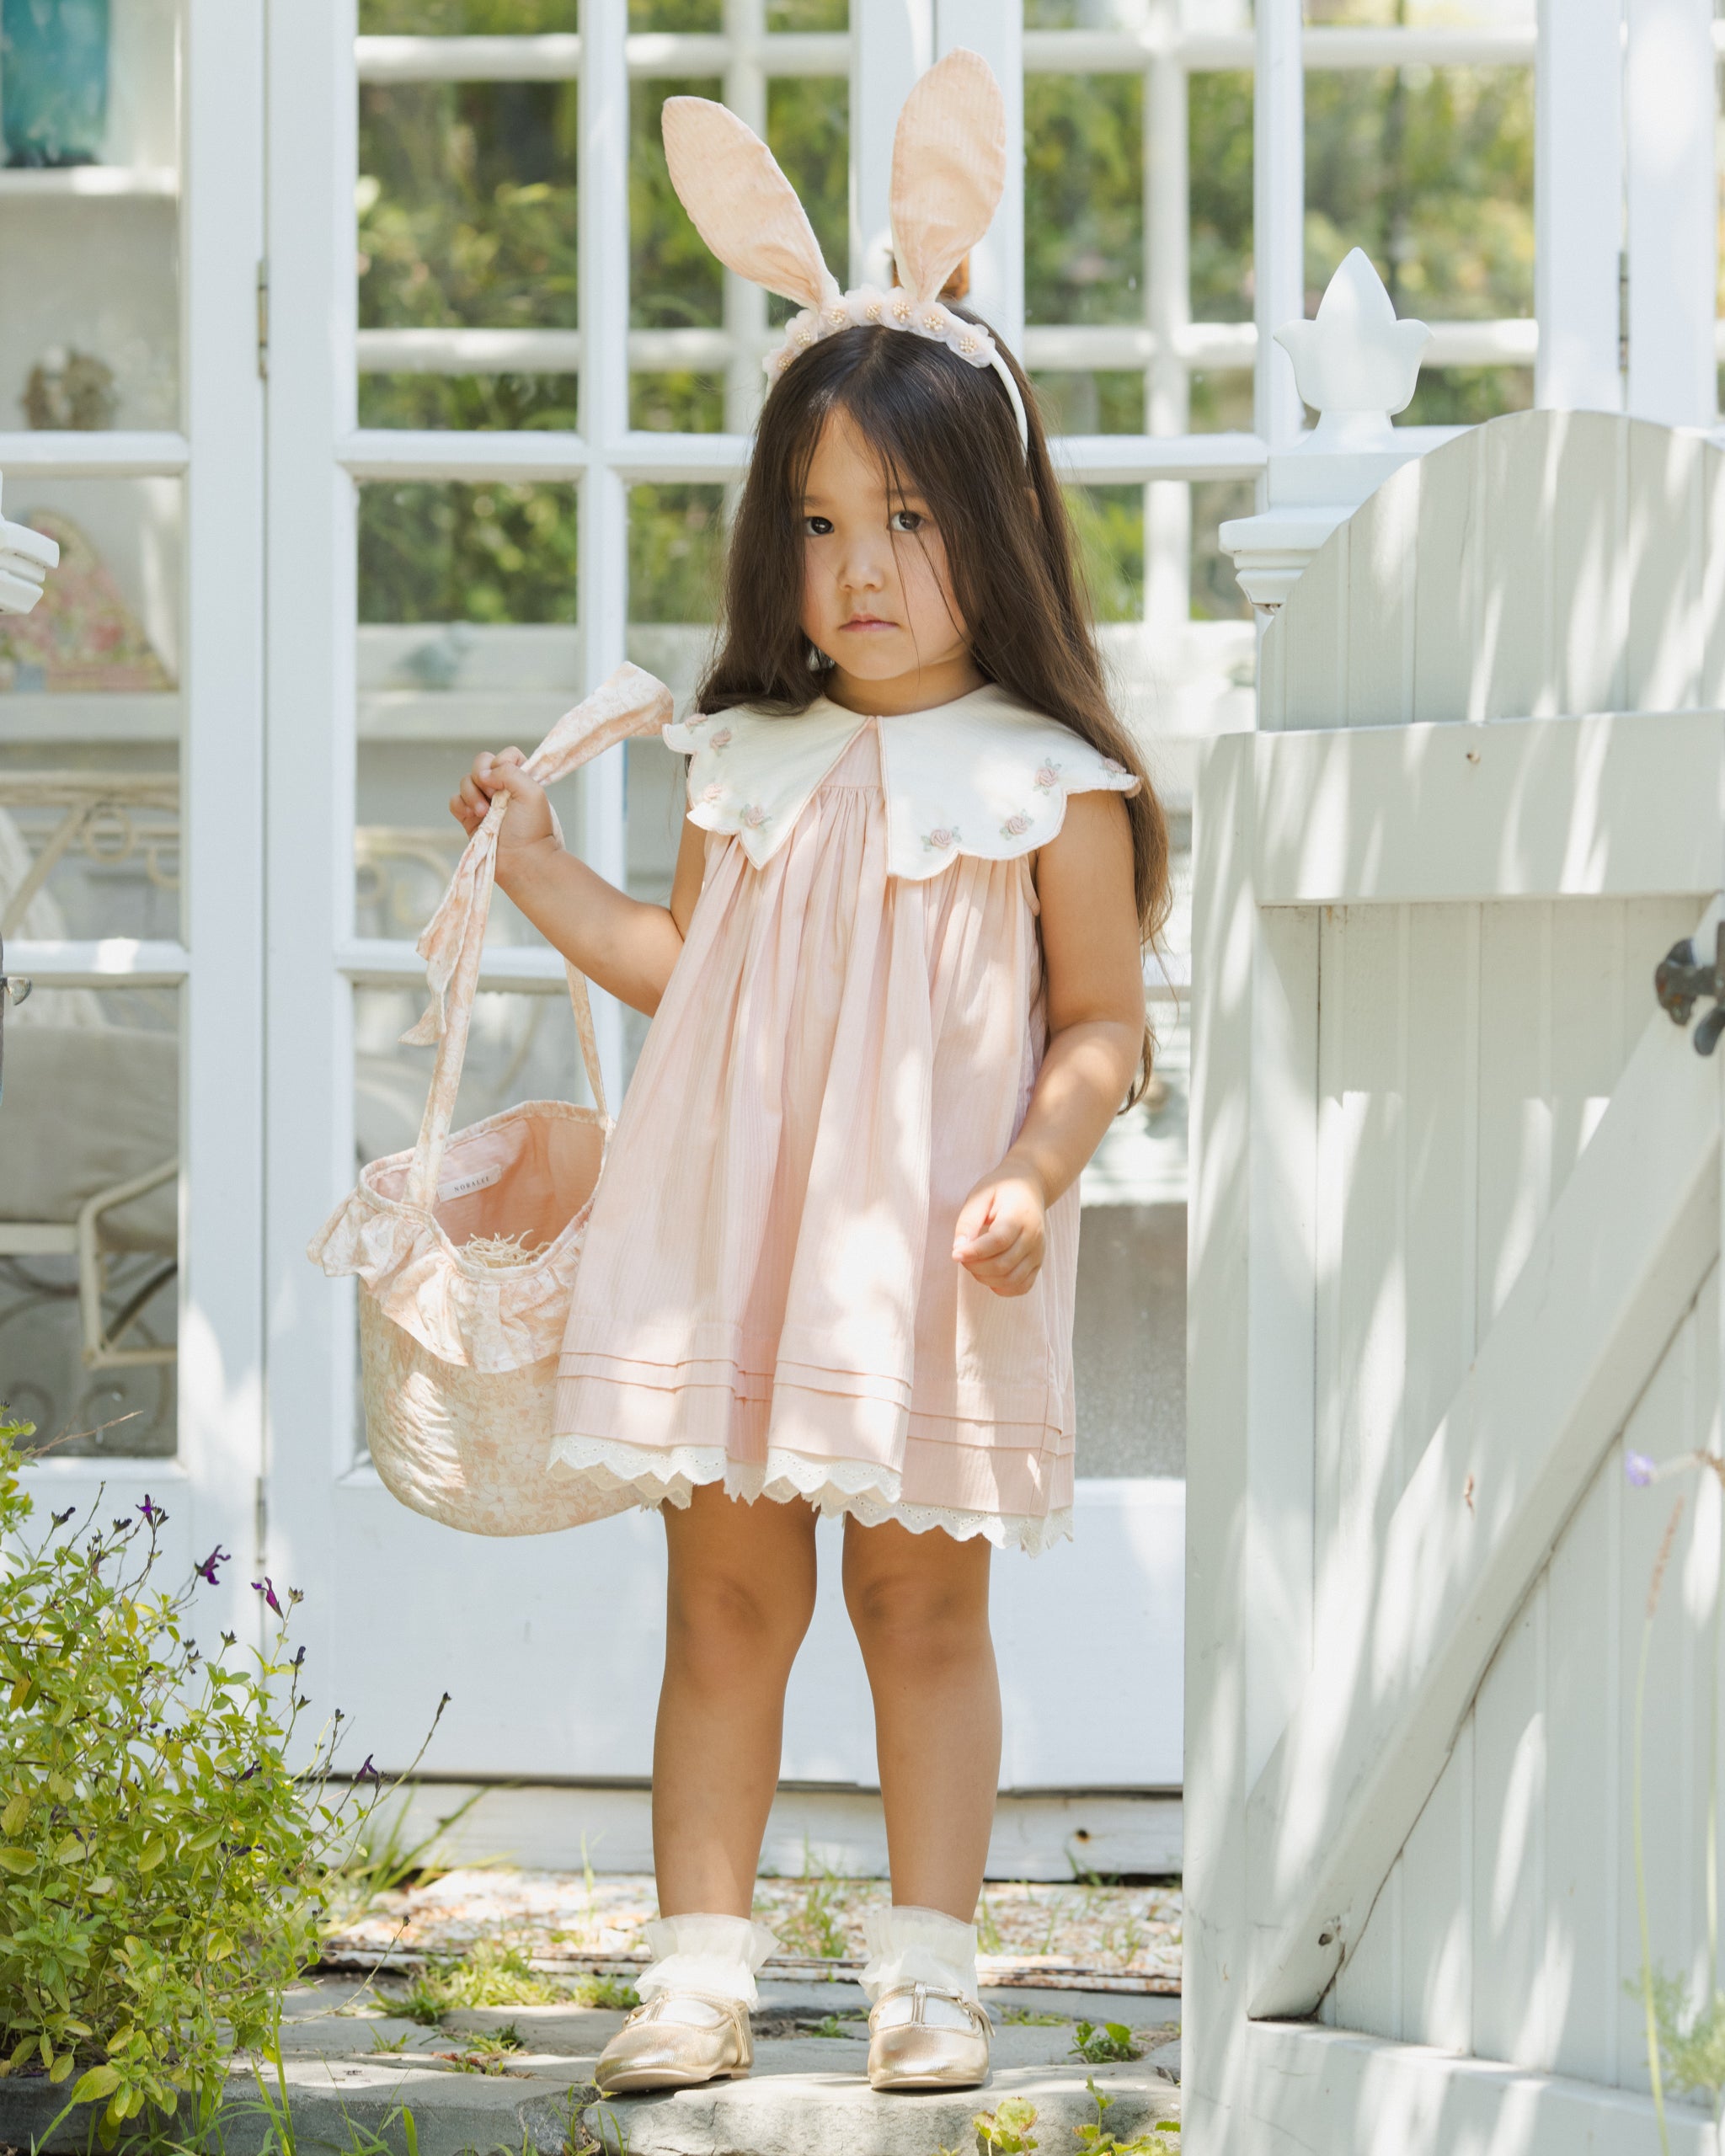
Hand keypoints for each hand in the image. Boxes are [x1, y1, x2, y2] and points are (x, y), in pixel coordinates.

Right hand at [450, 749, 555, 869]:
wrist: (522, 861)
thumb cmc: (532, 830)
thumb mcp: (532, 792)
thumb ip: (510, 771)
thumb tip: (485, 774)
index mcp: (519, 779)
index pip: (506, 755)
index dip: (503, 763)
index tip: (509, 781)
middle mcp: (500, 788)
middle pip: (480, 763)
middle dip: (483, 777)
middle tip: (494, 797)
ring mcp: (483, 802)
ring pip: (465, 781)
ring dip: (472, 794)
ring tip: (484, 813)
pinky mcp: (469, 818)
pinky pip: (455, 801)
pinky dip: (460, 805)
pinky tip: (472, 817)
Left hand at [952, 1162, 1046, 1297]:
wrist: (1029, 1186)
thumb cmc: (1000, 1189)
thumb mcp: (979, 1196)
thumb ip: (968, 1222)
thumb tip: (958, 1250)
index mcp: (1019, 1216)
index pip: (997, 1242)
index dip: (974, 1253)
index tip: (955, 1254)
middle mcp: (1033, 1237)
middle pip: (1003, 1265)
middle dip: (975, 1266)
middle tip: (962, 1255)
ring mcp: (1038, 1252)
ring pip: (1011, 1279)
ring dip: (986, 1279)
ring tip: (974, 1263)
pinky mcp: (1038, 1262)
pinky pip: (1023, 1286)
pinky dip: (1003, 1288)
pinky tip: (990, 1276)